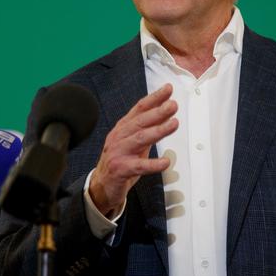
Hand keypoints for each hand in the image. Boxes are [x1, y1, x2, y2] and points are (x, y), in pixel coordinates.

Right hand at [89, 84, 177, 217]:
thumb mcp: (135, 142)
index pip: (140, 108)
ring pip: (139, 139)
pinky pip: (139, 166)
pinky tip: (165, 162)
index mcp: (123, 127)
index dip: (154, 98)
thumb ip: (148, 128)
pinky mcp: (120, 169)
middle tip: (173, 105)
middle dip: (158, 112)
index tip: (168, 89)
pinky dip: (153, 163)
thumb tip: (167, 114)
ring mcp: (118, 152)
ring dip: (158, 131)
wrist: (102, 185)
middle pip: (140, 121)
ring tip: (174, 124)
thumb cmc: (121, 160)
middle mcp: (119, 137)